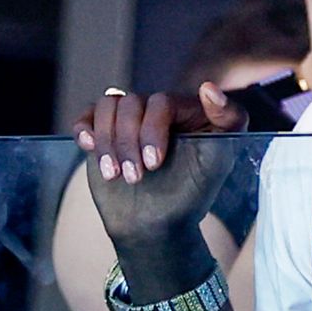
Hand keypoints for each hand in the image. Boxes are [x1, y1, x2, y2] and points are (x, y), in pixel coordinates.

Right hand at [73, 84, 247, 247]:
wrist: (157, 224)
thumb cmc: (193, 192)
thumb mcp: (219, 159)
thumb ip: (226, 120)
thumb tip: (207, 86)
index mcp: (188, 109)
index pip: (162, 102)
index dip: (153, 130)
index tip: (154, 163)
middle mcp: (158, 109)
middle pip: (131, 104)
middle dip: (128, 144)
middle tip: (135, 178)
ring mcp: (131, 118)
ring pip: (106, 107)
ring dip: (107, 143)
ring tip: (115, 175)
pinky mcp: (104, 132)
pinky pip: (88, 116)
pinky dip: (85, 129)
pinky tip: (88, 146)